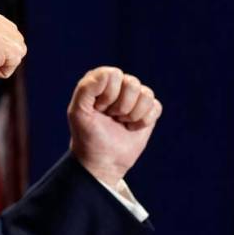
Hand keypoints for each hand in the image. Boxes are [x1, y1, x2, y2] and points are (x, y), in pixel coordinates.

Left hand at [68, 67, 162, 185]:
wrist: (102, 160)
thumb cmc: (87, 135)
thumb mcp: (78, 112)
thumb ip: (85, 89)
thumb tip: (107, 74)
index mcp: (100, 80)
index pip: (114, 75)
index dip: (108, 95)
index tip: (98, 109)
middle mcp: (118, 84)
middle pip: (132, 84)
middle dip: (121, 107)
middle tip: (110, 117)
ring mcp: (135, 97)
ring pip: (146, 95)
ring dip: (132, 115)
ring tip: (121, 122)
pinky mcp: (148, 111)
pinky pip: (156, 107)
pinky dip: (143, 122)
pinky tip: (131, 128)